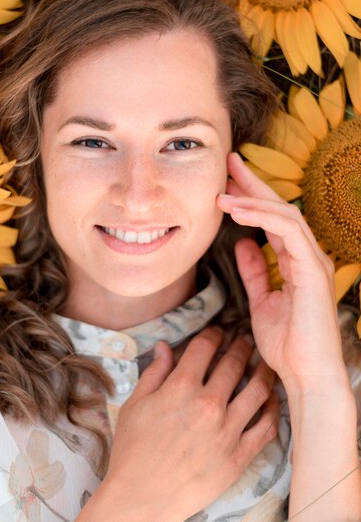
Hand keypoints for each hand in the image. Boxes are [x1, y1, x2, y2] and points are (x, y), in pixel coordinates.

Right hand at [97, 327, 279, 521]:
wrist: (141, 498)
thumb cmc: (133, 450)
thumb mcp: (136, 404)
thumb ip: (154, 372)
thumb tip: (165, 346)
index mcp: (181, 388)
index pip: (205, 347)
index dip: (214, 334)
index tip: (218, 333)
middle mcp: (208, 404)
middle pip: (234, 363)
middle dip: (241, 346)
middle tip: (245, 341)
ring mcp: (227, 431)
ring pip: (258, 390)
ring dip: (263, 371)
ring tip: (264, 365)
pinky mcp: (238, 456)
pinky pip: (266, 426)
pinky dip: (273, 409)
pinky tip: (271, 400)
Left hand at [217, 152, 346, 388]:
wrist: (306, 375)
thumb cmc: (288, 343)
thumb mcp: (263, 300)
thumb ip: (256, 271)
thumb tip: (243, 245)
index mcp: (297, 260)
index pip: (272, 219)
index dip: (250, 197)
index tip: (226, 182)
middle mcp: (308, 255)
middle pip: (279, 207)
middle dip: (253, 183)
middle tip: (228, 163)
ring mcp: (313, 261)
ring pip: (285, 214)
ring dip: (252, 199)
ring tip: (223, 191)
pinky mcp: (313, 270)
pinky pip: (288, 232)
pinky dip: (262, 217)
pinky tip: (237, 212)